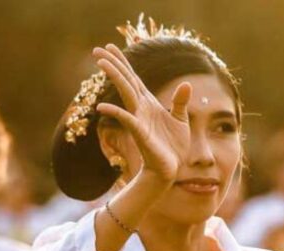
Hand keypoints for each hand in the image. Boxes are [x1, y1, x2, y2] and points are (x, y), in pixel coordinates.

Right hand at [93, 44, 190, 183]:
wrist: (169, 170)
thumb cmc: (173, 147)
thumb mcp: (181, 120)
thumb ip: (181, 101)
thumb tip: (186, 83)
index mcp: (149, 103)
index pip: (134, 78)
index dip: (123, 62)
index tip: (111, 46)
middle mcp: (141, 108)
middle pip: (126, 81)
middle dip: (113, 64)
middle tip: (97, 49)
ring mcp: (139, 119)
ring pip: (125, 93)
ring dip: (114, 77)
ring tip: (101, 63)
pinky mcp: (140, 133)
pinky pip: (126, 119)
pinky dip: (116, 112)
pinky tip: (102, 106)